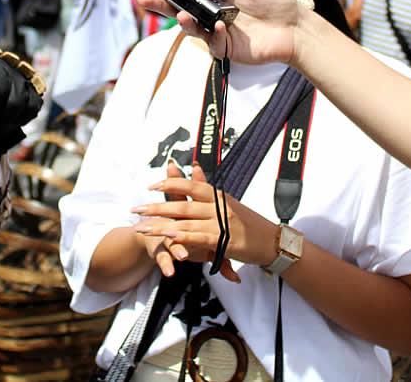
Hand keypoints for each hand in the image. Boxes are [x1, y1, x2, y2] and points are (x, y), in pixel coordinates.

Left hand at [132, 164, 279, 281]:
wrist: (274, 242)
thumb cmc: (251, 224)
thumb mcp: (230, 204)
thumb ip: (209, 191)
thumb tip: (194, 168)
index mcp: (219, 196)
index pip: (191, 185)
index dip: (171, 184)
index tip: (151, 186)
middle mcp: (219, 206)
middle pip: (182, 204)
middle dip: (156, 207)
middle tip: (136, 209)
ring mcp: (221, 223)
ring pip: (185, 222)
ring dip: (160, 225)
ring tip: (142, 228)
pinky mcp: (224, 241)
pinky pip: (199, 237)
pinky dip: (182, 236)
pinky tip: (167, 237)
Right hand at [137, 0, 301, 65]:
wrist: (294, 26)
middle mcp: (209, 11)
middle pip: (177, 8)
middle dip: (159, 3)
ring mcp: (215, 30)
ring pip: (190, 27)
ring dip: (182, 20)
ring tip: (180, 14)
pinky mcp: (224, 47)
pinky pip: (212, 41)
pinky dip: (214, 33)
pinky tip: (221, 25)